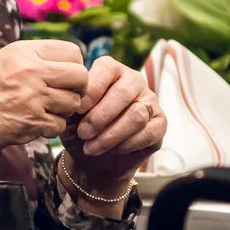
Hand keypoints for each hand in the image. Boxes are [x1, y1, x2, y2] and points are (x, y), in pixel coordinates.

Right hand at [0, 39, 88, 182]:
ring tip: (45, 110)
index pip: (73, 51)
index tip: (62, 76)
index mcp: (23, 51)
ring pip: (73, 103)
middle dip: (76, 88)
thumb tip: (65, 64)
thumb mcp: (2, 61)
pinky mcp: (32, 123)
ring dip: (64, 110)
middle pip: (81, 76)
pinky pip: (60, 125)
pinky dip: (51, 128)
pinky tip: (35, 123)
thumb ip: (33, 59)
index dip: (72, 65)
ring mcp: (33, 98)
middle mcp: (31, 71)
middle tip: (60, 95)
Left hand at [61, 55, 164, 198]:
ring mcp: (150, 101)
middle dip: (100, 116)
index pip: (106, 69)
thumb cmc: (80, 131)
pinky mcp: (160, 123)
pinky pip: (149, 132)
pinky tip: (112, 150)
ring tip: (91, 147)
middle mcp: (134, 80)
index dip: (92, 90)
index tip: (77, 110)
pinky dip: (127, 144)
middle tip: (83, 133)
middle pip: (123, 92)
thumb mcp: (70, 117)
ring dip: (111, 134)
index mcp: (111, 70)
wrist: (94, 160)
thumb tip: (73, 103)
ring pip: (137, 114)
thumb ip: (72, 106)